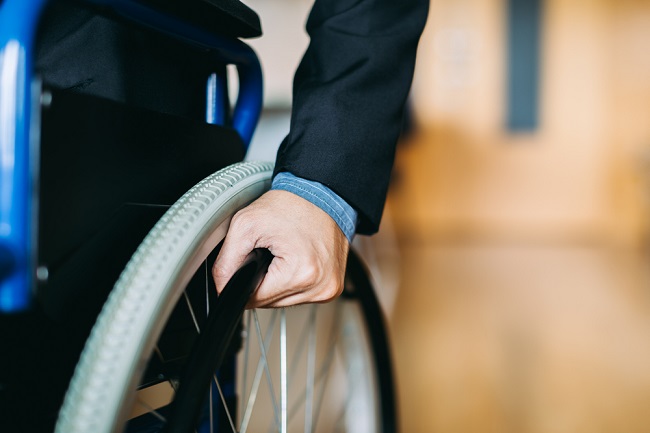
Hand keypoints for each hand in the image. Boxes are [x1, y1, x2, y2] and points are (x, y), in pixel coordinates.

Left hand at [212, 190, 349, 307]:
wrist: (321, 193)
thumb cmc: (290, 204)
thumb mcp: (246, 225)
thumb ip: (225, 263)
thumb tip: (220, 289)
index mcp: (301, 274)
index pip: (255, 300)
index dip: (246, 279)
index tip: (254, 258)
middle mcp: (320, 286)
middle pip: (271, 302)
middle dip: (264, 279)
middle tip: (271, 250)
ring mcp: (329, 288)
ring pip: (285, 301)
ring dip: (279, 281)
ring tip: (285, 252)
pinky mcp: (333, 286)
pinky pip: (302, 294)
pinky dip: (294, 279)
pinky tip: (296, 258)